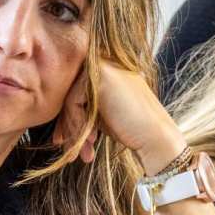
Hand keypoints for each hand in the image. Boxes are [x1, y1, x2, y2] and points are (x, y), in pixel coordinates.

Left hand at [53, 60, 184, 173]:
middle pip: (70, 92)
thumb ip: (83, 107)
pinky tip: (90, 141)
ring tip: (80, 152)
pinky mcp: (99, 75)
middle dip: (66, 124)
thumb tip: (59, 120)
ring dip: (73, 129)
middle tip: (65, 147)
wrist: (155, 137)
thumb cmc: (132, 129)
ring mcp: (102, 66)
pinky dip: (77, 124)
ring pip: (70, 98)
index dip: (68, 117)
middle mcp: (104, 62)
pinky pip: (74, 101)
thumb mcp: (102, 114)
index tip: (64, 140)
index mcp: (107, 69)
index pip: (76, 89)